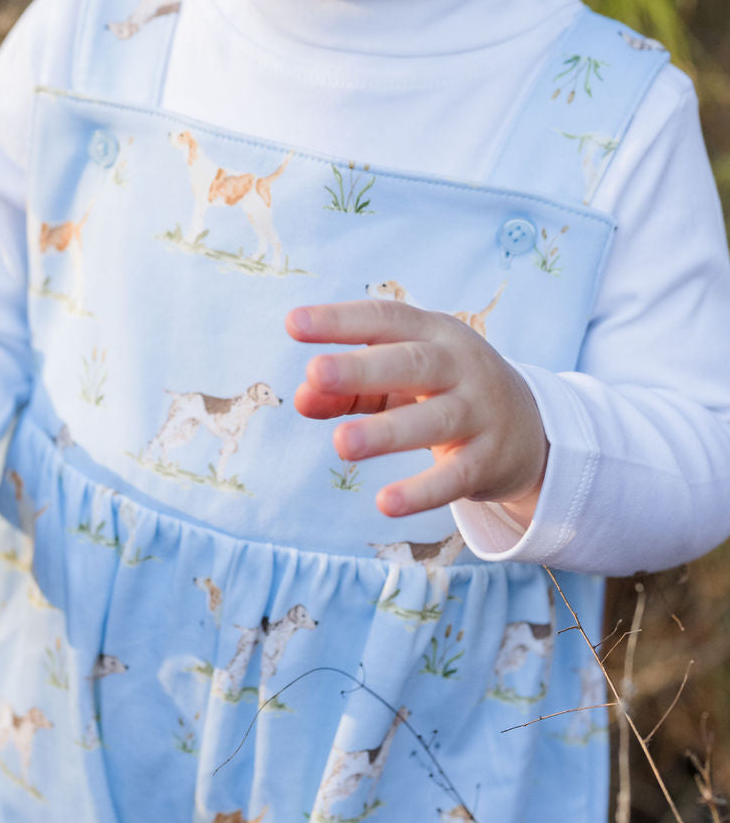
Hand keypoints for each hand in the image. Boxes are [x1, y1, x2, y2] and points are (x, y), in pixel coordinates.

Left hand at [286, 299, 546, 525]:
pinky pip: (454, 477)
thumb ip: (348, 388)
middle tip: (315, 373)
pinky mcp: (488, 460)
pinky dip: (421, 492)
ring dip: (385, 432)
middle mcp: (460, 365)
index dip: (340, 320)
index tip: (293, 323)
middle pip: (411, 363)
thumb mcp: (399, 380)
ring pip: (433, 419)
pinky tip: (385, 503)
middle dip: (362, 369)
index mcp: (433, 333)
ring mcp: (479, 412)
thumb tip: (303, 398)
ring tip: (340, 444)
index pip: (385, 319)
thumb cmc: (442, 390)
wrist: (529, 427)